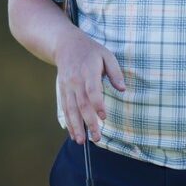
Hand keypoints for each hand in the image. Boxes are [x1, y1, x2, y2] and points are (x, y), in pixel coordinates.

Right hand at [54, 29, 125, 143]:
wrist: (65, 44)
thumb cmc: (90, 50)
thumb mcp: (107, 55)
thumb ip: (115, 72)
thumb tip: (123, 89)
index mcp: (87, 71)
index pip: (92, 90)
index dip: (97, 105)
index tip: (104, 117)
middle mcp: (75, 80)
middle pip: (81, 104)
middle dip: (88, 123)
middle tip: (97, 138)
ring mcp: (67, 87)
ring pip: (70, 109)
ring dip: (75, 127)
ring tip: (81, 141)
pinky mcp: (62, 91)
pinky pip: (65, 109)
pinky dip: (68, 122)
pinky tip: (73, 134)